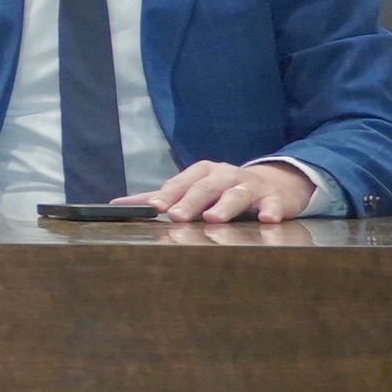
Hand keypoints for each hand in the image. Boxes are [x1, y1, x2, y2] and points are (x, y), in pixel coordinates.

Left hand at [143, 158, 317, 223]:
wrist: (273, 183)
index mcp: (201, 172)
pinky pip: (274, 203)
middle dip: (190, 202)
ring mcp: (250, 185)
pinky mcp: (274, 197)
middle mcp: (224, 175)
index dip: (167, 195)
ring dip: (224, 205)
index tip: (154, 208)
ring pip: (236, 194)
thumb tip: (116, 204)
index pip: (180, 183)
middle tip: (176, 216)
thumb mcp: (192, 188)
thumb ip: (158, 197)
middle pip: (205, 187)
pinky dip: (271, 210)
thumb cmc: (223, 189)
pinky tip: (268, 219)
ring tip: (213, 218)